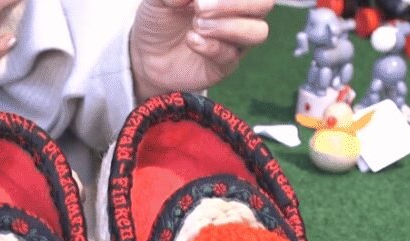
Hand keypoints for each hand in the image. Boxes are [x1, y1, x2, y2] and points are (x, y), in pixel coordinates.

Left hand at [130, 0, 274, 101]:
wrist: (145, 54)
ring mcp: (234, 40)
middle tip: (200, 6)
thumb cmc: (160, 18)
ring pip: (258, 32)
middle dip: (233, 3)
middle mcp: (239, 13)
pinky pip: (231, 55)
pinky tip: (191, 39)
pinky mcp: (224, 65)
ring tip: (197, 25)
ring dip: (228, 26)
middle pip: (264, 3)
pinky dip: (210, 46)